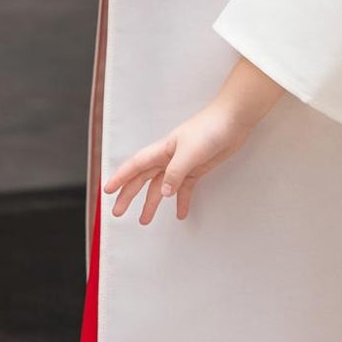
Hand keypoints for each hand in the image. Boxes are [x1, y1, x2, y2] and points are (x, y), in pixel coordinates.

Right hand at [103, 61, 283, 224]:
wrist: (234, 120)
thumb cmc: (210, 129)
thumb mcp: (190, 153)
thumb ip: (175, 174)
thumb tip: (163, 193)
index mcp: (162, 150)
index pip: (135, 166)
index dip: (120, 178)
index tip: (107, 191)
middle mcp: (168, 157)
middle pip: (143, 179)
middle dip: (129, 195)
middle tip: (118, 213)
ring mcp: (182, 164)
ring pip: (161, 186)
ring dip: (152, 203)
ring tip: (145, 220)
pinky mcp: (197, 169)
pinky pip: (184, 188)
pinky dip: (181, 201)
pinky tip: (180, 214)